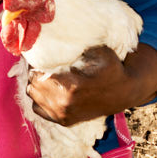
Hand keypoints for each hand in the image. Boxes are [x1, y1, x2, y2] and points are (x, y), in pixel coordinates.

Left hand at [27, 45, 156, 125]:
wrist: (124, 92)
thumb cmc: (110, 68)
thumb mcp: (96, 51)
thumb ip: (73, 46)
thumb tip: (51, 36)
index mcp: (70, 85)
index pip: (36, 71)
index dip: (36, 61)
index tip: (40, 54)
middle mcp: (63, 103)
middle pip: (32, 83)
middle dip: (35, 71)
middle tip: (41, 63)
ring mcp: (62, 115)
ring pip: (32, 96)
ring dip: (36, 85)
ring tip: (45, 75)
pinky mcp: (64, 121)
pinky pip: (38, 109)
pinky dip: (40, 99)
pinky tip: (49, 89)